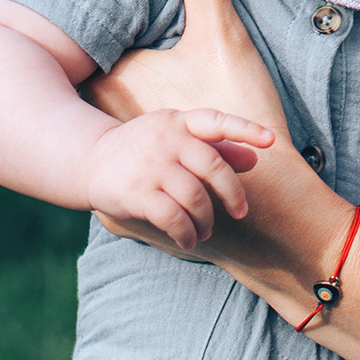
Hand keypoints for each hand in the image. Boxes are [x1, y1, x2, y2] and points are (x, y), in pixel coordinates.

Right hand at [80, 109, 273, 253]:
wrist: (90, 161)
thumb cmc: (143, 150)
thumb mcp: (176, 140)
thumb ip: (215, 147)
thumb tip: (254, 157)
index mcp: (178, 122)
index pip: (216, 120)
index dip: (244, 129)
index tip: (270, 141)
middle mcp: (165, 140)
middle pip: (212, 166)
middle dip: (232, 194)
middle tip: (240, 212)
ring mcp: (150, 166)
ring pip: (195, 197)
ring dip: (206, 220)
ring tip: (205, 230)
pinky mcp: (137, 193)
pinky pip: (174, 218)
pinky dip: (187, 233)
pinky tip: (189, 238)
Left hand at [84, 0, 353, 311]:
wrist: (270, 214)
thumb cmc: (246, 122)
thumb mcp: (223, 40)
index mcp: (108, 88)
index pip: (72, 51)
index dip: (75, 35)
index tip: (62, 17)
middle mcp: (94, 133)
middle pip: (77, 95)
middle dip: (86, 79)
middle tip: (75, 49)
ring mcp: (105, 178)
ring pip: (89, 140)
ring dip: (100, 125)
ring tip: (115, 104)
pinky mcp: (121, 212)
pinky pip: (108, 177)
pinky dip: (119, 163)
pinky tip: (136, 153)